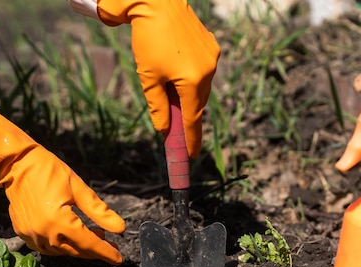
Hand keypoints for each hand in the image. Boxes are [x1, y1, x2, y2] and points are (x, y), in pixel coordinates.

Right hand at [0, 109, 125, 264]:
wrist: (16, 164)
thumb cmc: (50, 172)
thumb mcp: (79, 189)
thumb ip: (100, 212)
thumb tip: (120, 228)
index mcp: (59, 221)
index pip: (89, 244)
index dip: (106, 252)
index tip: (119, 258)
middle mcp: (44, 233)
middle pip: (76, 251)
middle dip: (95, 251)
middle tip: (110, 245)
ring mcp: (30, 234)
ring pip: (61, 251)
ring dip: (79, 248)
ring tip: (94, 235)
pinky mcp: (22, 232)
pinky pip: (46, 247)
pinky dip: (61, 245)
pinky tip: (72, 236)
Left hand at [97, 0, 219, 157]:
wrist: (157, 2)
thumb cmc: (148, 40)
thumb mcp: (148, 78)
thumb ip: (157, 106)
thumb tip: (163, 129)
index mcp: (192, 81)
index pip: (193, 119)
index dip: (191, 139)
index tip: (191, 156)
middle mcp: (208, 71)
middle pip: (198, 103)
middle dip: (187, 115)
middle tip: (175, 127)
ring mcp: (212, 58)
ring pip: (202, 87)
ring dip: (189, 94)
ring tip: (170, 87)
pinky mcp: (212, 47)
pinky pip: (203, 70)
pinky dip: (192, 77)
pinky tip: (177, 67)